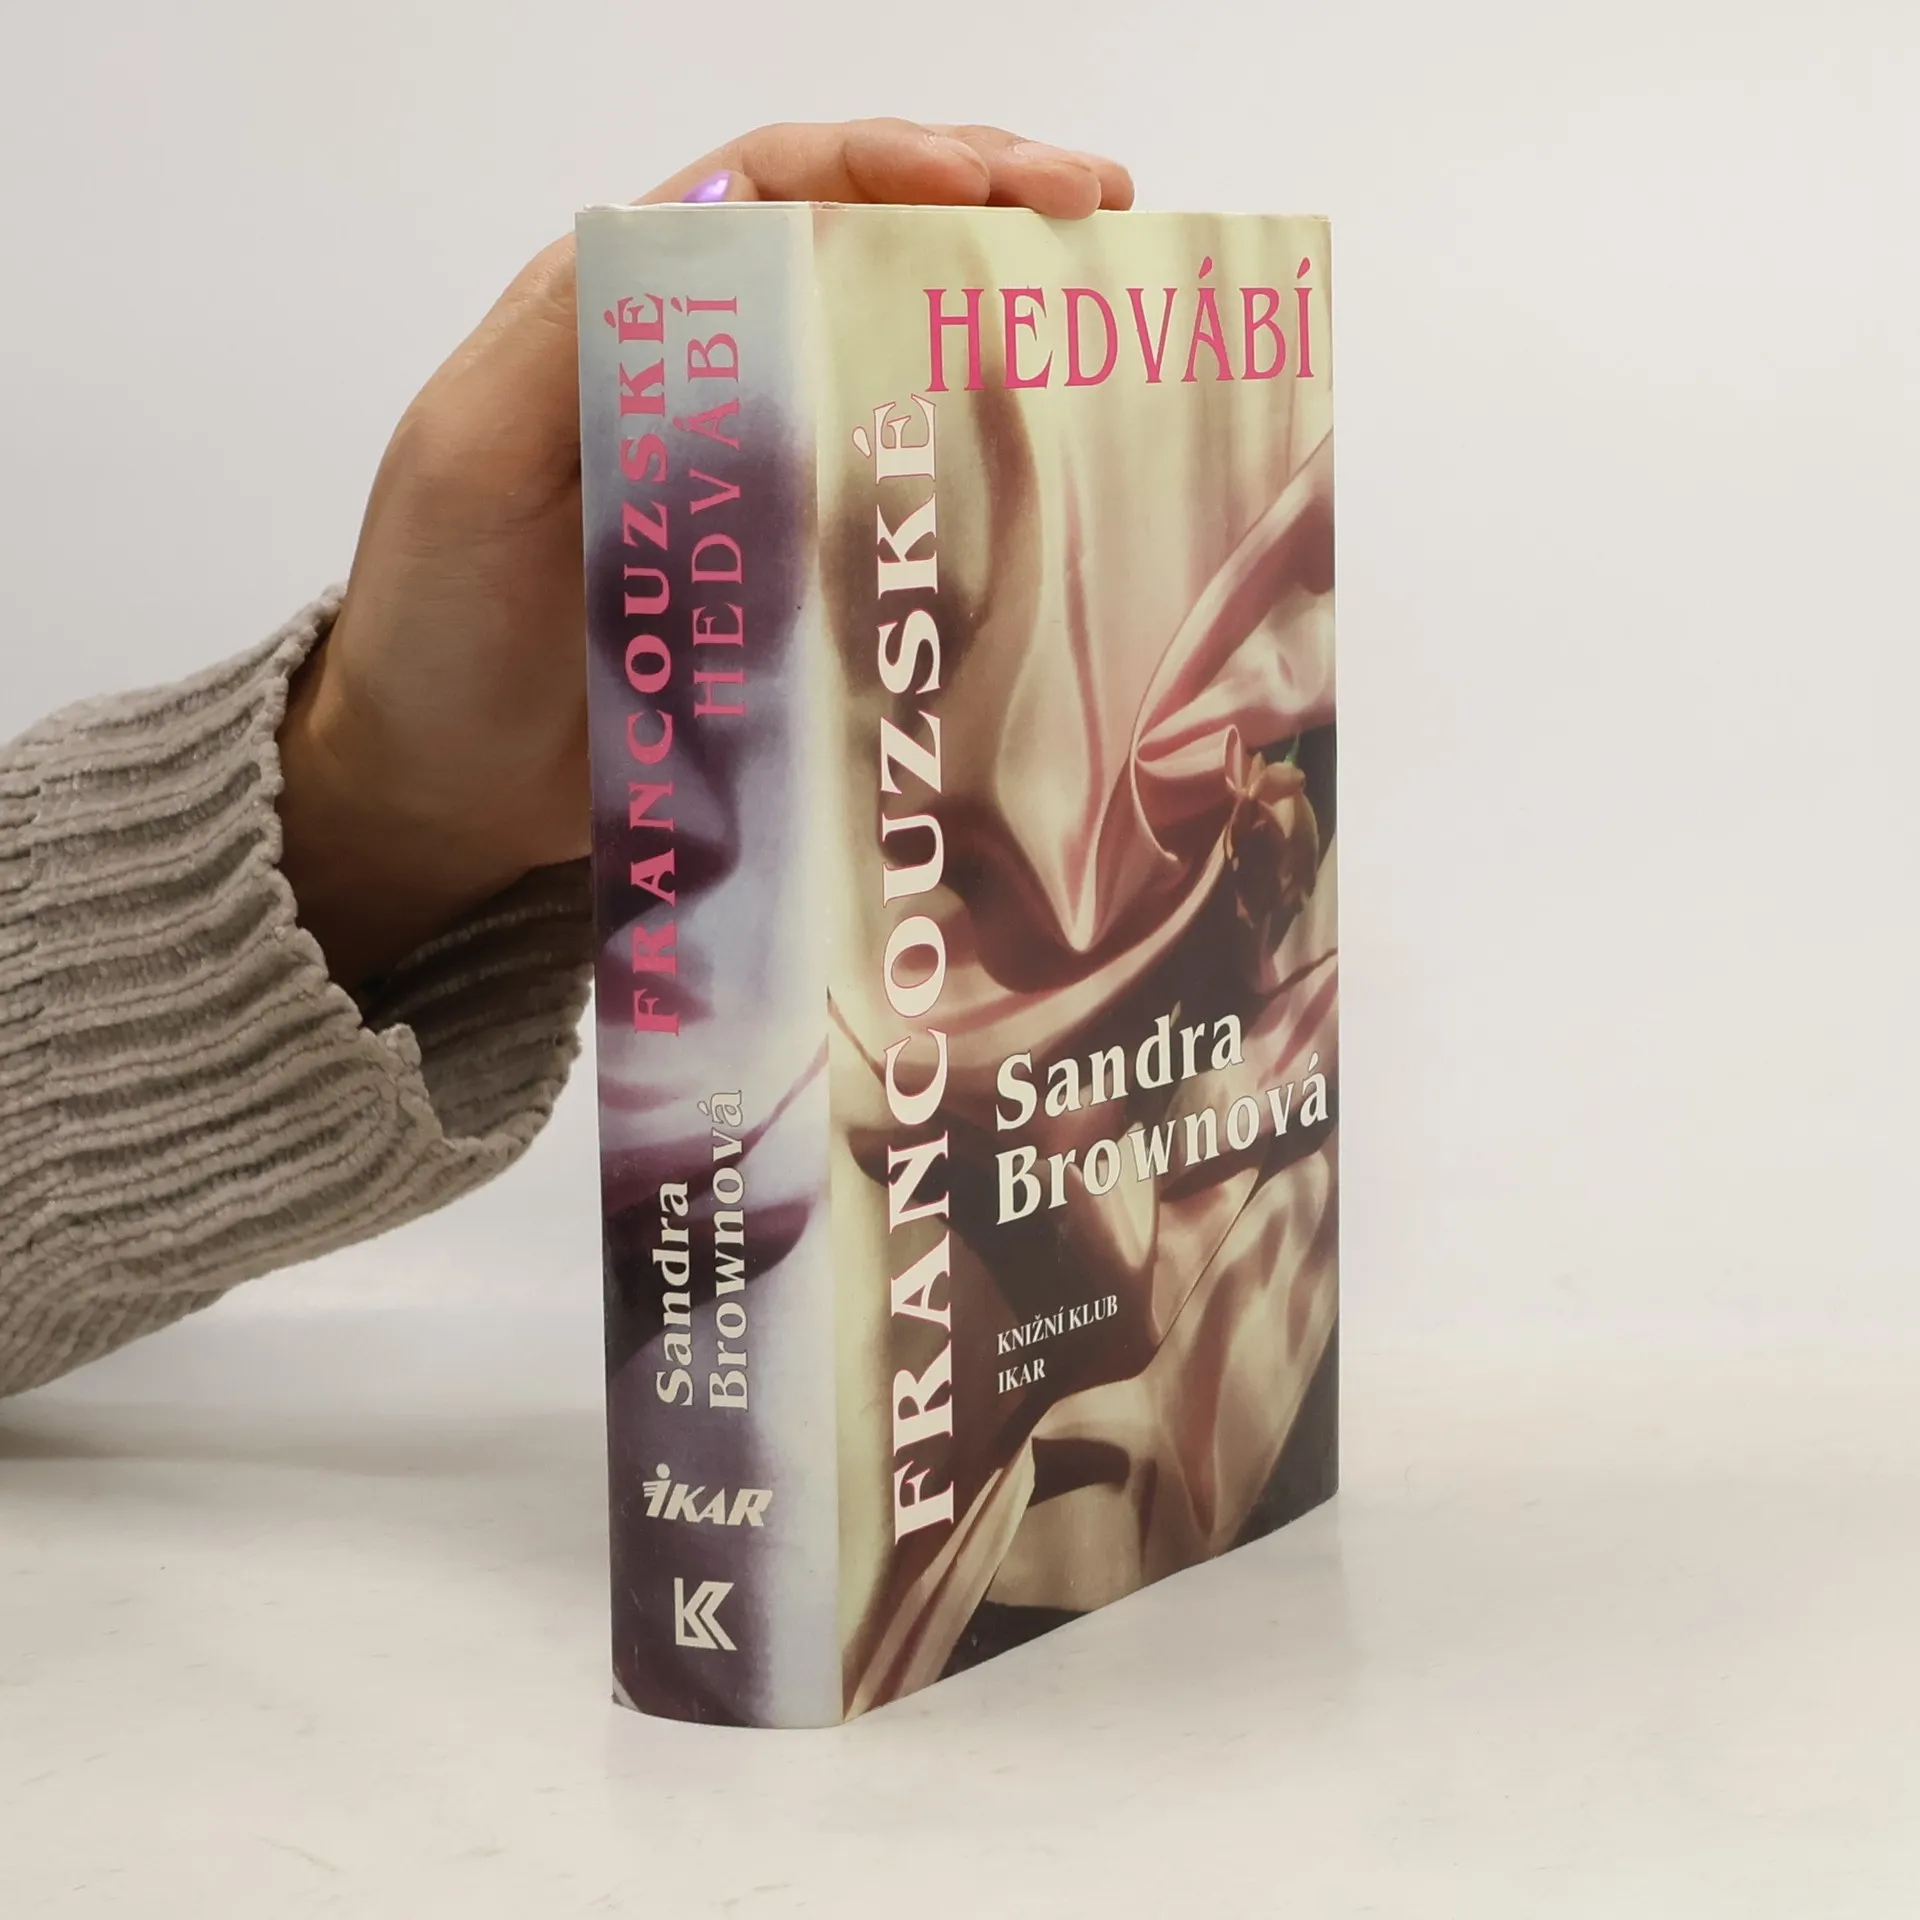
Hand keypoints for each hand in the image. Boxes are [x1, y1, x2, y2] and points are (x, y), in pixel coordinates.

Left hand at [277, 121, 1133, 987]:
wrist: (441, 787)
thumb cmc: (438, 617)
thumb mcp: (477, 455)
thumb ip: (576, 337)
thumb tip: (714, 218)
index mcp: (635, 316)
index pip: (780, 190)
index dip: (896, 163)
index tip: (1003, 182)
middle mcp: (717, 381)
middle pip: (864, 257)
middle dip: (986, 211)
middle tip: (1104, 213)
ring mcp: (767, 485)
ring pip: (898, 371)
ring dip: (1001, 328)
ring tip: (1107, 311)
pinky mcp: (797, 586)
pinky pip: (901, 510)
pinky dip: (980, 478)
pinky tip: (1054, 470)